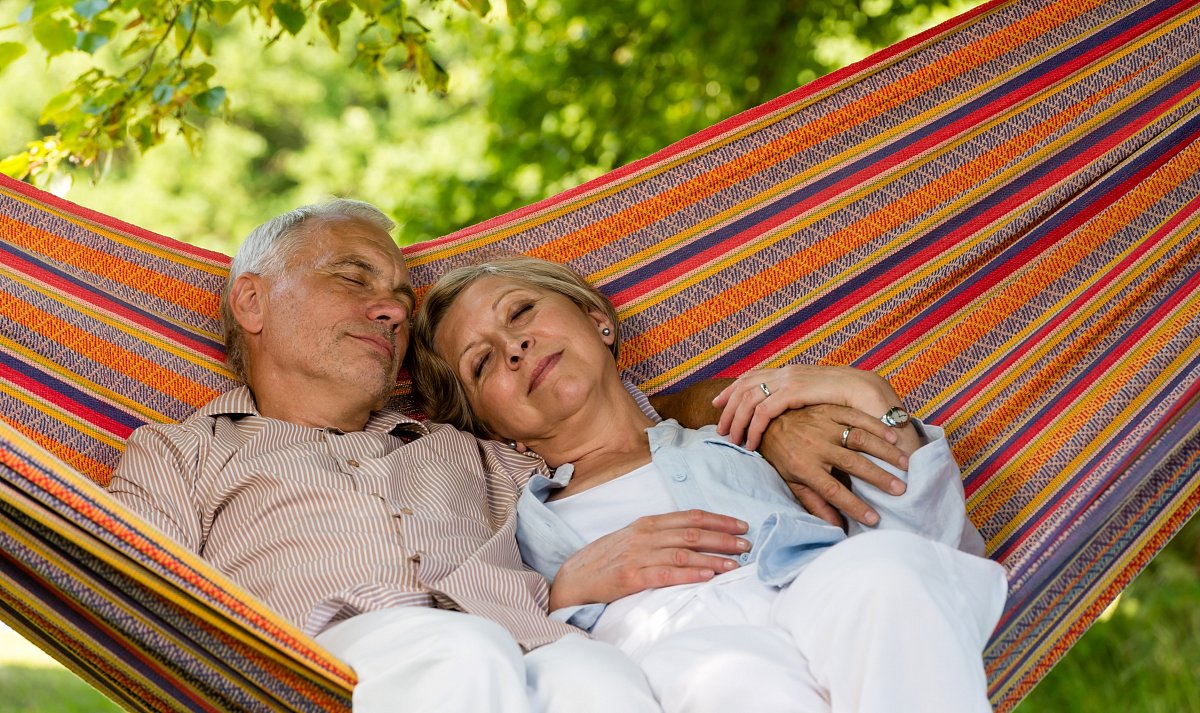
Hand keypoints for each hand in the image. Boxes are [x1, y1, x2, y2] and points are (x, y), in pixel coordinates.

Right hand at [548, 510, 749, 611]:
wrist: (573, 578)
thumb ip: (660, 536)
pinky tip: (708, 576)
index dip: (718, 520)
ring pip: (684, 552)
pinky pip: (666, 573)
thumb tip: (693, 537)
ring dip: (713, 557)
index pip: (690, 517)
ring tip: (735, 564)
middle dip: (723, 538)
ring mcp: (638, 555)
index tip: (741, 525)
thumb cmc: (606, 559)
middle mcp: (645, 535)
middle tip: (747, 544)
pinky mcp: (631, 577)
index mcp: (647, 524)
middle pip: (692, 532)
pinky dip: (690, 573)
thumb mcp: (633, 539)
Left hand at [713, 365, 901, 450]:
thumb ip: (801, 402)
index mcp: (791, 371)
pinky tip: (751, 443)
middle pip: (744, 386)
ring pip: (748, 399)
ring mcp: (789, 380)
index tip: (718, 403)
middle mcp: (786, 372)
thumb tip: (787, 414)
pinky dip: (753, 428)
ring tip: (732, 441)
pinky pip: (763, 411)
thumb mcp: (818, 399)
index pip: (752, 377)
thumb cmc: (850, 402)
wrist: (872, 394)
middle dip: (728, 407)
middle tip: (719, 429)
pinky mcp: (794, 391)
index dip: (732, 389)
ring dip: (737, 421)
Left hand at [757, 404, 910, 526]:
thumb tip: (836, 527)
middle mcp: (815, 446)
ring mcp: (824, 426)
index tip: (875, 519)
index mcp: (804, 467)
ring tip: (905, 463)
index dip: (854, 506)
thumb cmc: (783, 456)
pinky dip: (876, 426)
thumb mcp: (792, 482)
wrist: (768, 421)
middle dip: (878, 477)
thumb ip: (815, 503)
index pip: (833, 491)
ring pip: (859, 438)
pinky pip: (856, 416)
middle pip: (852, 463)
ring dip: (884, 451)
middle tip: (901, 489)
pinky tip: (894, 436)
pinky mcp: (829, 410)